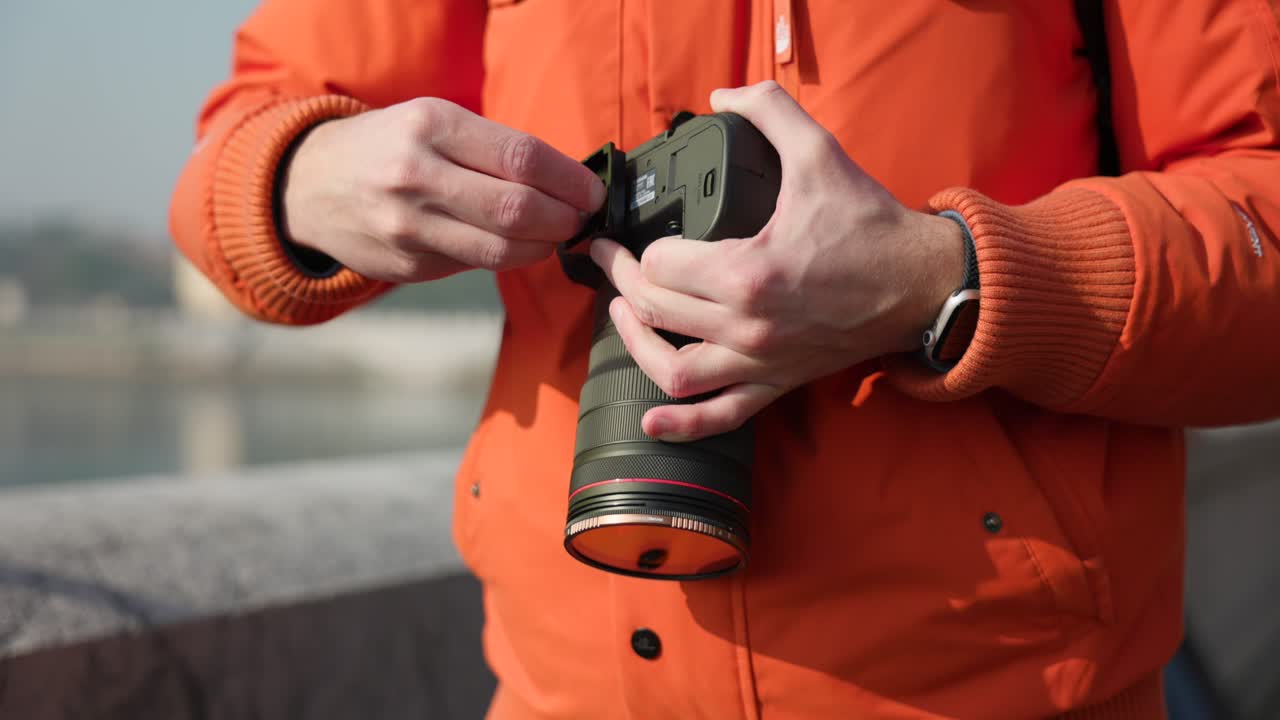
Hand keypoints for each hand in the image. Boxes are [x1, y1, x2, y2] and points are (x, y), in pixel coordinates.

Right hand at [280, 98, 604, 281]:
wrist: (310, 184)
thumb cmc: (391, 146)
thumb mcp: (433, 121)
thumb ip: (494, 148)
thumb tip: (568, 183)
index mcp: (430, 126)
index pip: (522, 157)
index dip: (570, 181)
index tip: (592, 191)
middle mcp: (415, 175)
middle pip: (518, 209)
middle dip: (564, 219)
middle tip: (580, 219)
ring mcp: (408, 227)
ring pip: (502, 249)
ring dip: (543, 246)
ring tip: (555, 235)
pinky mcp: (407, 266)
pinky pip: (475, 265)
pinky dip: (506, 257)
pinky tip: (514, 246)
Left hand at [590, 81, 963, 441]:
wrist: (924, 283)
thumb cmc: (872, 226)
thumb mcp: (820, 155)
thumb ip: (770, 111)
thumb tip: (724, 94)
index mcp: (749, 272)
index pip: (662, 264)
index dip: (638, 246)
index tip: (626, 234)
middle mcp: (748, 326)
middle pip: (657, 310)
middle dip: (624, 281)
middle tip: (613, 260)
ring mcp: (760, 362)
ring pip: (673, 370)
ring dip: (638, 343)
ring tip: (627, 314)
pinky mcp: (776, 383)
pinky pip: (721, 416)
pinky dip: (682, 425)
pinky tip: (652, 421)